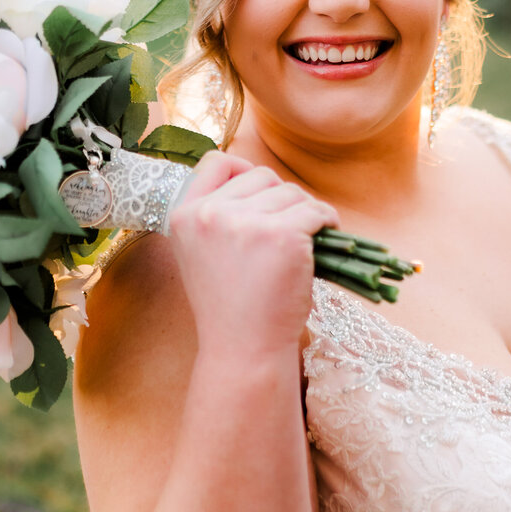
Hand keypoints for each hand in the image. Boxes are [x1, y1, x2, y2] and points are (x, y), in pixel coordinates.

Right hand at [167, 152, 339, 364]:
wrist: (244, 349)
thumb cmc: (231, 306)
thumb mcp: (202, 253)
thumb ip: (217, 215)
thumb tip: (259, 179)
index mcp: (184, 215)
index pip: (216, 162)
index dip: (243, 171)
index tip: (261, 194)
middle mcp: (210, 214)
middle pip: (262, 176)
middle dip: (281, 199)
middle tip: (287, 231)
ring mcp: (245, 223)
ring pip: (292, 193)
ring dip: (306, 213)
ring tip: (303, 243)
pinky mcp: (282, 235)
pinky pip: (317, 211)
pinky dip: (327, 222)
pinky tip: (325, 239)